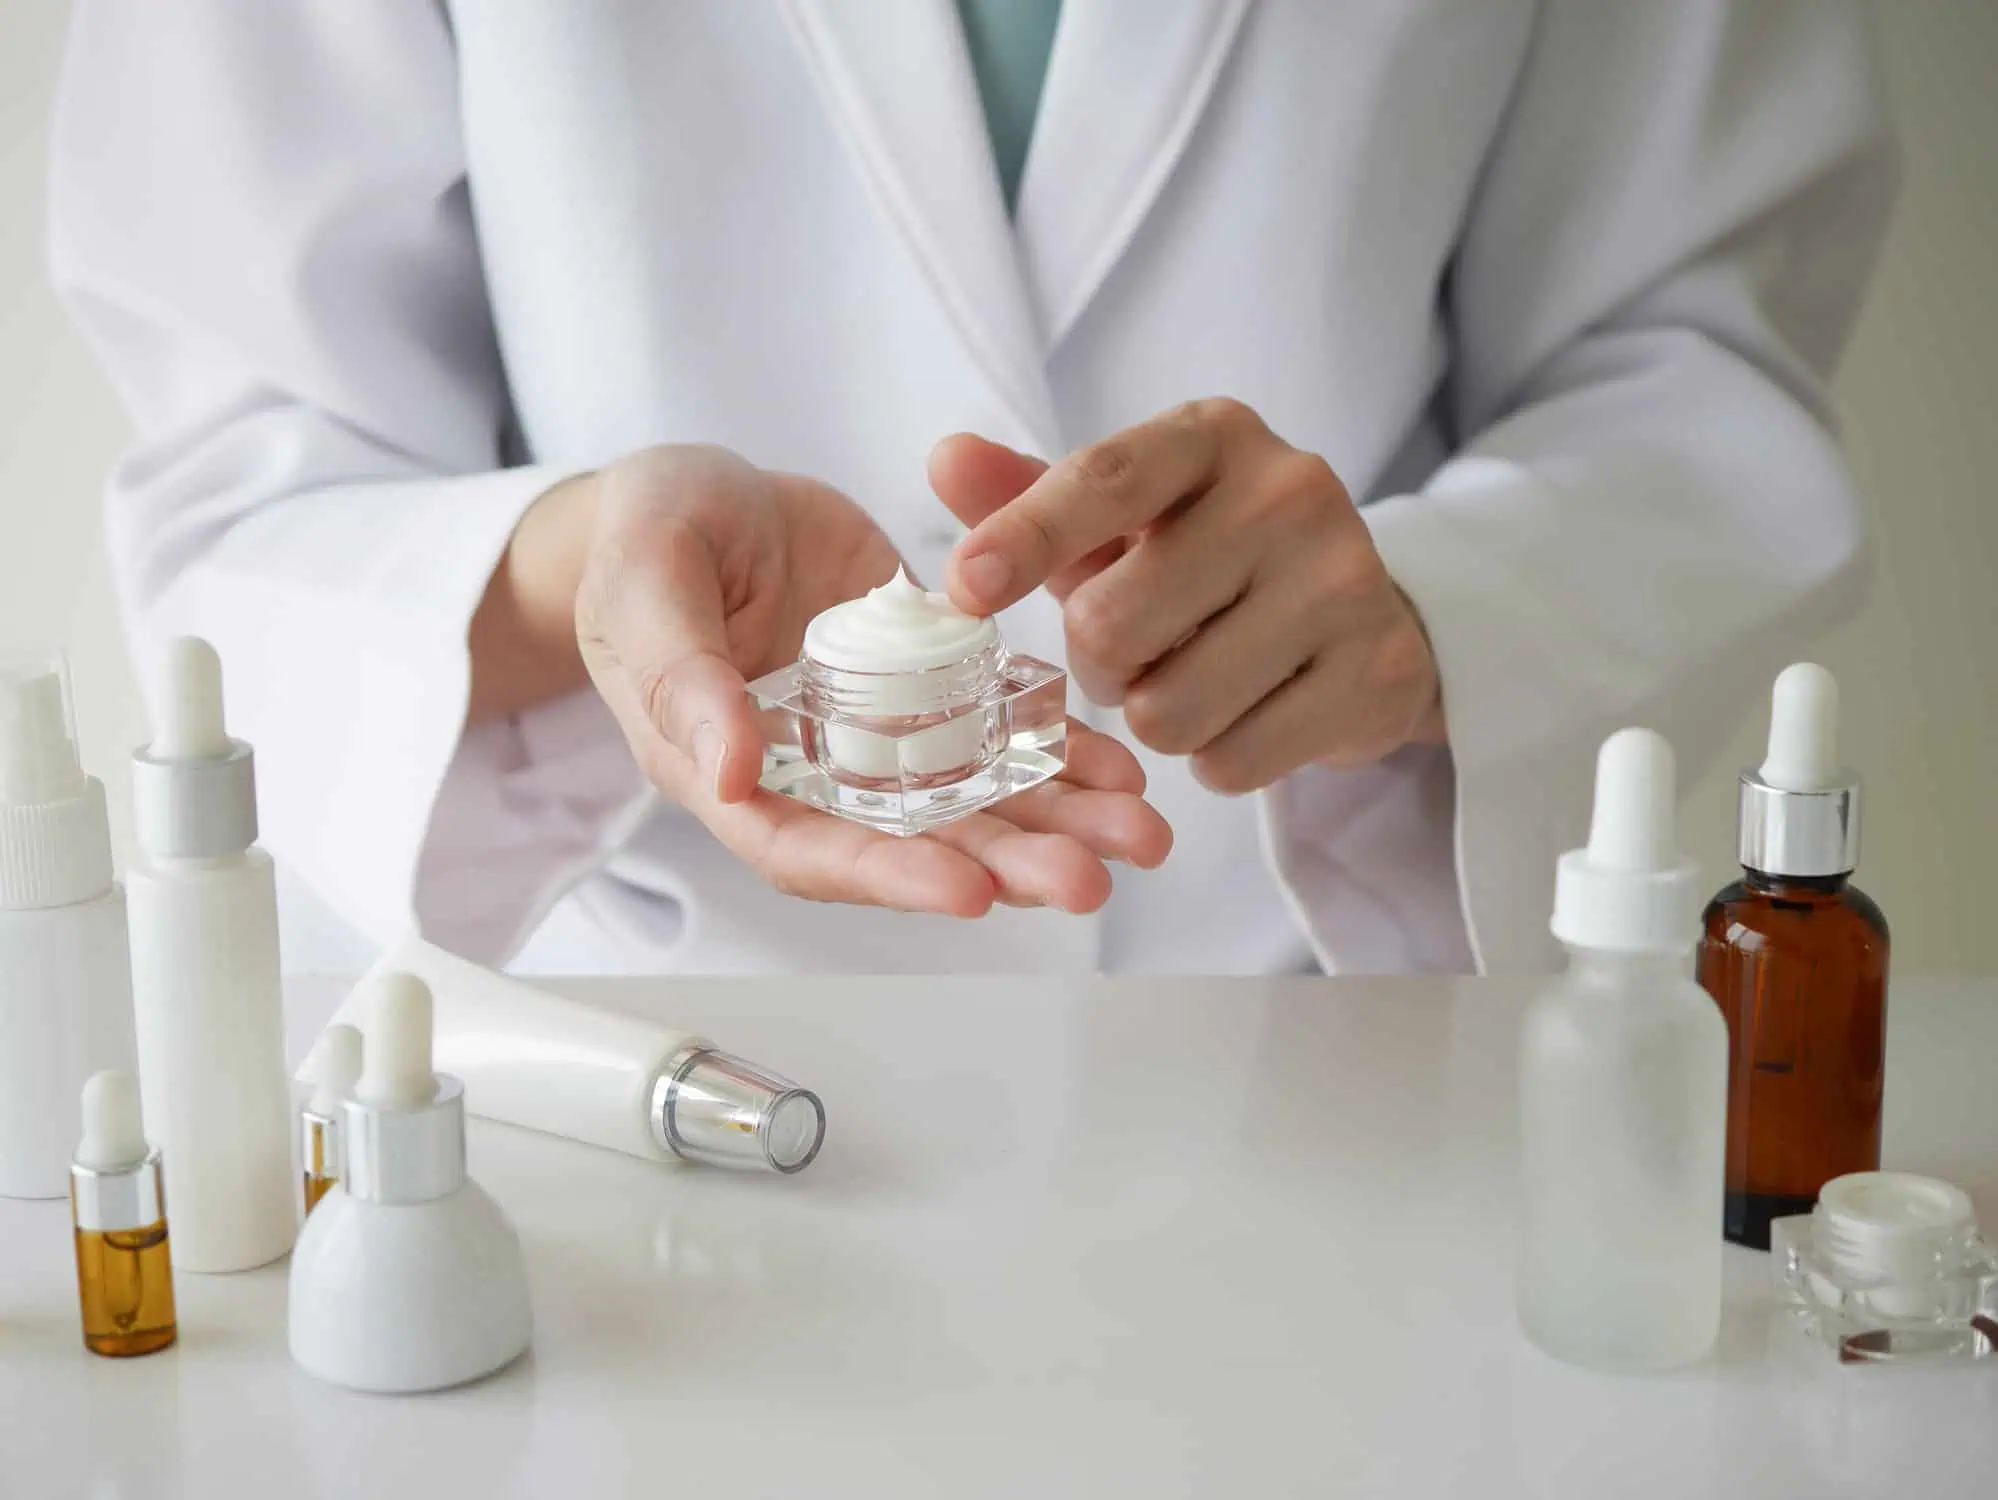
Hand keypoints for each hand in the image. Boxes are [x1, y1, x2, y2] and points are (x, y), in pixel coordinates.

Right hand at [569, 446, 1171, 915]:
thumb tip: (724, 772)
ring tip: (1139, 835)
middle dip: (1006, 866)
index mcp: (729, 774)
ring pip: (973, 800)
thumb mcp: (645, 586)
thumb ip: (680, 675)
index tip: (970, 890)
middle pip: (914, 844)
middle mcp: (815, 777)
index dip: (889, 876)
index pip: (809, 851)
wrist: (701, 497)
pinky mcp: (926, 690)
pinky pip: (998, 733)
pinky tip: (1121, 768)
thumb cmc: (645, 539)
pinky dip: (1060, 753)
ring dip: (1056, 824)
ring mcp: (876, 739)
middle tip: (1090, 879)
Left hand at [932, 401, 1444, 794]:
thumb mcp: (1121, 518)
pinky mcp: (1377, 672)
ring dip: (1153, 719)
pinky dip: (1216, 758)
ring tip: (1190, 679)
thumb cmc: (1209, 560)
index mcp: (1215, 437)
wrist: (1362, 615)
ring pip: (1168, 710)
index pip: (1104, 479)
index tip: (965, 588)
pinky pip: (1233, 762)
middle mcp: (1290, 492)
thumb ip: (1030, 496)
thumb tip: (945, 459)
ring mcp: (1345, 582)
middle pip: (1114, 623)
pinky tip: (1247, 713)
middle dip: (1097, 663)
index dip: (1024, 537)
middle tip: (1132, 651)